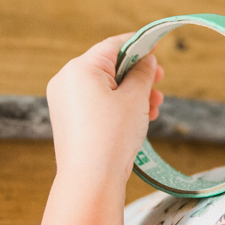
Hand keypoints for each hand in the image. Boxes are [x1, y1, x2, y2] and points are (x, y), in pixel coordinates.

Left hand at [46, 34, 163, 181]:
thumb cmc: (112, 135)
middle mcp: (66, 81)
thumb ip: (142, 72)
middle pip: (109, 66)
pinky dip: (118, 105)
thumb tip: (146, 59)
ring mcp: (65, 101)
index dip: (139, 44)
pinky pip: (97, 103)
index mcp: (79, 68)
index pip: (113, 45)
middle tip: (160, 81)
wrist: (91, 179)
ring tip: (155, 106)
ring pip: (105, 87)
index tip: (158, 47)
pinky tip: (140, 117)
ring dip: (132, 93)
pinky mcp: (69, 119)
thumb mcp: (135, 98)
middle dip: (137, 74)